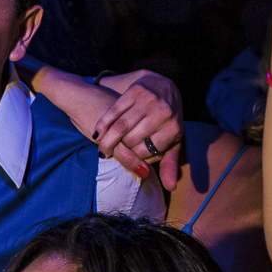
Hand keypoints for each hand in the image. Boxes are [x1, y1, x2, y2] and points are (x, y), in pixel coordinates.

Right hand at [93, 70, 183, 189]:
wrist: (163, 85)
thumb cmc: (166, 120)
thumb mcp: (172, 141)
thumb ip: (169, 163)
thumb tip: (171, 187)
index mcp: (174, 130)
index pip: (146, 154)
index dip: (134, 159)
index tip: (129, 158)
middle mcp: (164, 114)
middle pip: (132, 142)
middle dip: (120, 150)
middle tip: (111, 153)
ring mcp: (149, 102)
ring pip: (120, 129)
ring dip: (107, 141)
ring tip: (102, 148)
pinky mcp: (134, 92)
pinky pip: (113, 113)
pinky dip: (102, 126)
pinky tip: (97, 134)